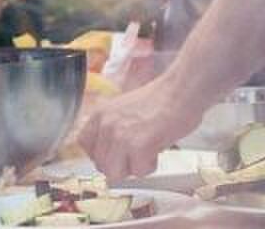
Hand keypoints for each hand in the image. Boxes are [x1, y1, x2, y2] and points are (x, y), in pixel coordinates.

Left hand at [74, 76, 207, 178]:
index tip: (115, 153)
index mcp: (99, 115)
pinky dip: (150, 166)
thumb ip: (111, 128)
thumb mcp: (122, 110)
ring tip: (146, 152)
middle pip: (100, 164)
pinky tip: (156, 151)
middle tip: (136, 154)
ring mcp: (120, 136)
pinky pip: (138, 172)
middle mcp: (105, 125)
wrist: (180, 91)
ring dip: (133, 168)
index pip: (84, 145)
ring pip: (115, 173)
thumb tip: (108, 152)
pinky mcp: (138, 146)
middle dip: (119, 164)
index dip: (102, 153)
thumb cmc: (159, 100)